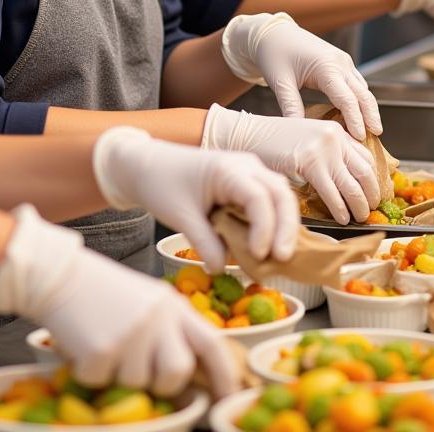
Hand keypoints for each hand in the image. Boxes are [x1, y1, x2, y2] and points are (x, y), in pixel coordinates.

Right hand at [0, 205, 238, 395]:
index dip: (224, 375)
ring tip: (105, 341)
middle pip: (178, 371)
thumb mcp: (149, 302)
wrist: (61, 275)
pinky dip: (91, 371)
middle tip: (138, 366)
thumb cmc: (105, 292)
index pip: (212, 344)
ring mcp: (132, 333)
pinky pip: (102, 382)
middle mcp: (158, 317)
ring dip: (119, 373)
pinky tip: (85, 342)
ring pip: (137, 382)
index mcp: (173, 305)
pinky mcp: (103, 349)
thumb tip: (190, 375)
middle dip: (162, 382)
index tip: (229, 398)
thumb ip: (171, 331)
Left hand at [93, 127, 299, 270]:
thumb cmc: (161, 183)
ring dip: (283, 225)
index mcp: (228, 168)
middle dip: (286, 227)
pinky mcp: (246, 184)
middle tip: (282, 259)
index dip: (265, 227)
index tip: (258, 255)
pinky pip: (269, 201)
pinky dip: (273, 223)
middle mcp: (246, 166)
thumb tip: (223, 268)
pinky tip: (267, 247)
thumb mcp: (180, 216)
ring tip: (277, 258)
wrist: (147, 166)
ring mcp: (249, 173)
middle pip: (281, 193)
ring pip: (280, 196)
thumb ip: (204, 243)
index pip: (259, 197)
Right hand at [201, 105, 380, 224]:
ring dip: (359, 206)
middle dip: (371, 196)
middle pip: (365, 172)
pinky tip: (340, 218)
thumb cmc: (271, 142)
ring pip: (352, 185)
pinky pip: (332, 193)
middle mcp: (333, 137)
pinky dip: (340, 209)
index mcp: (334, 130)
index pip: (366, 157)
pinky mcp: (309, 162)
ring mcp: (322, 148)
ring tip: (359, 218)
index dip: (373, 180)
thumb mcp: (306, 140)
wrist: (246, 135)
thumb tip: (344, 178)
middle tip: (371, 211)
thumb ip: (325, 153)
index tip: (373, 194)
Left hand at [221, 12, 380, 136]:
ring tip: (367, 133)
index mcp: (326, 67)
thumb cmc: (274, 54)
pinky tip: (356, 115)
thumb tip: (299, 134)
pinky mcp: (341, 63)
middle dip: (371, 117)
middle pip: (363, 94)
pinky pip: (356, 83)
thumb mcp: (280, 82)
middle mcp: (340, 63)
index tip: (360, 139)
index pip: (347, 99)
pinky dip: (359, 100)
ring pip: (363, 89)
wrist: (272, 32)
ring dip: (367, 109)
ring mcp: (343, 61)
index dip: (356, 120)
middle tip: (376, 139)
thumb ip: (291, 107)